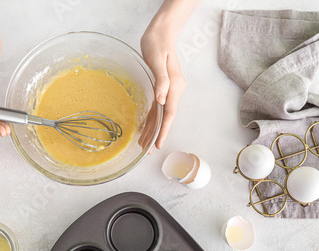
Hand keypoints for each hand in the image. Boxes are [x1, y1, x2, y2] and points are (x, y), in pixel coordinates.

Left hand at [141, 28, 184, 148]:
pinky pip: (158, 107)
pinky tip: (146, 126)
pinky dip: (152, 118)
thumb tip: (162, 99)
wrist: (162, 32)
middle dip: (156, 134)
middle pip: (165, 117)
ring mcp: (170, 89)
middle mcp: (174, 89)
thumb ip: (161, 80)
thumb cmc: (157, 43)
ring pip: (161, 114)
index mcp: (174, 85)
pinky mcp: (163, 87)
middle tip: (147, 151)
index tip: (158, 144)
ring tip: (143, 143)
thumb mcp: (156, 60)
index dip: (163, 130)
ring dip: (153, 128)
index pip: (169, 113)